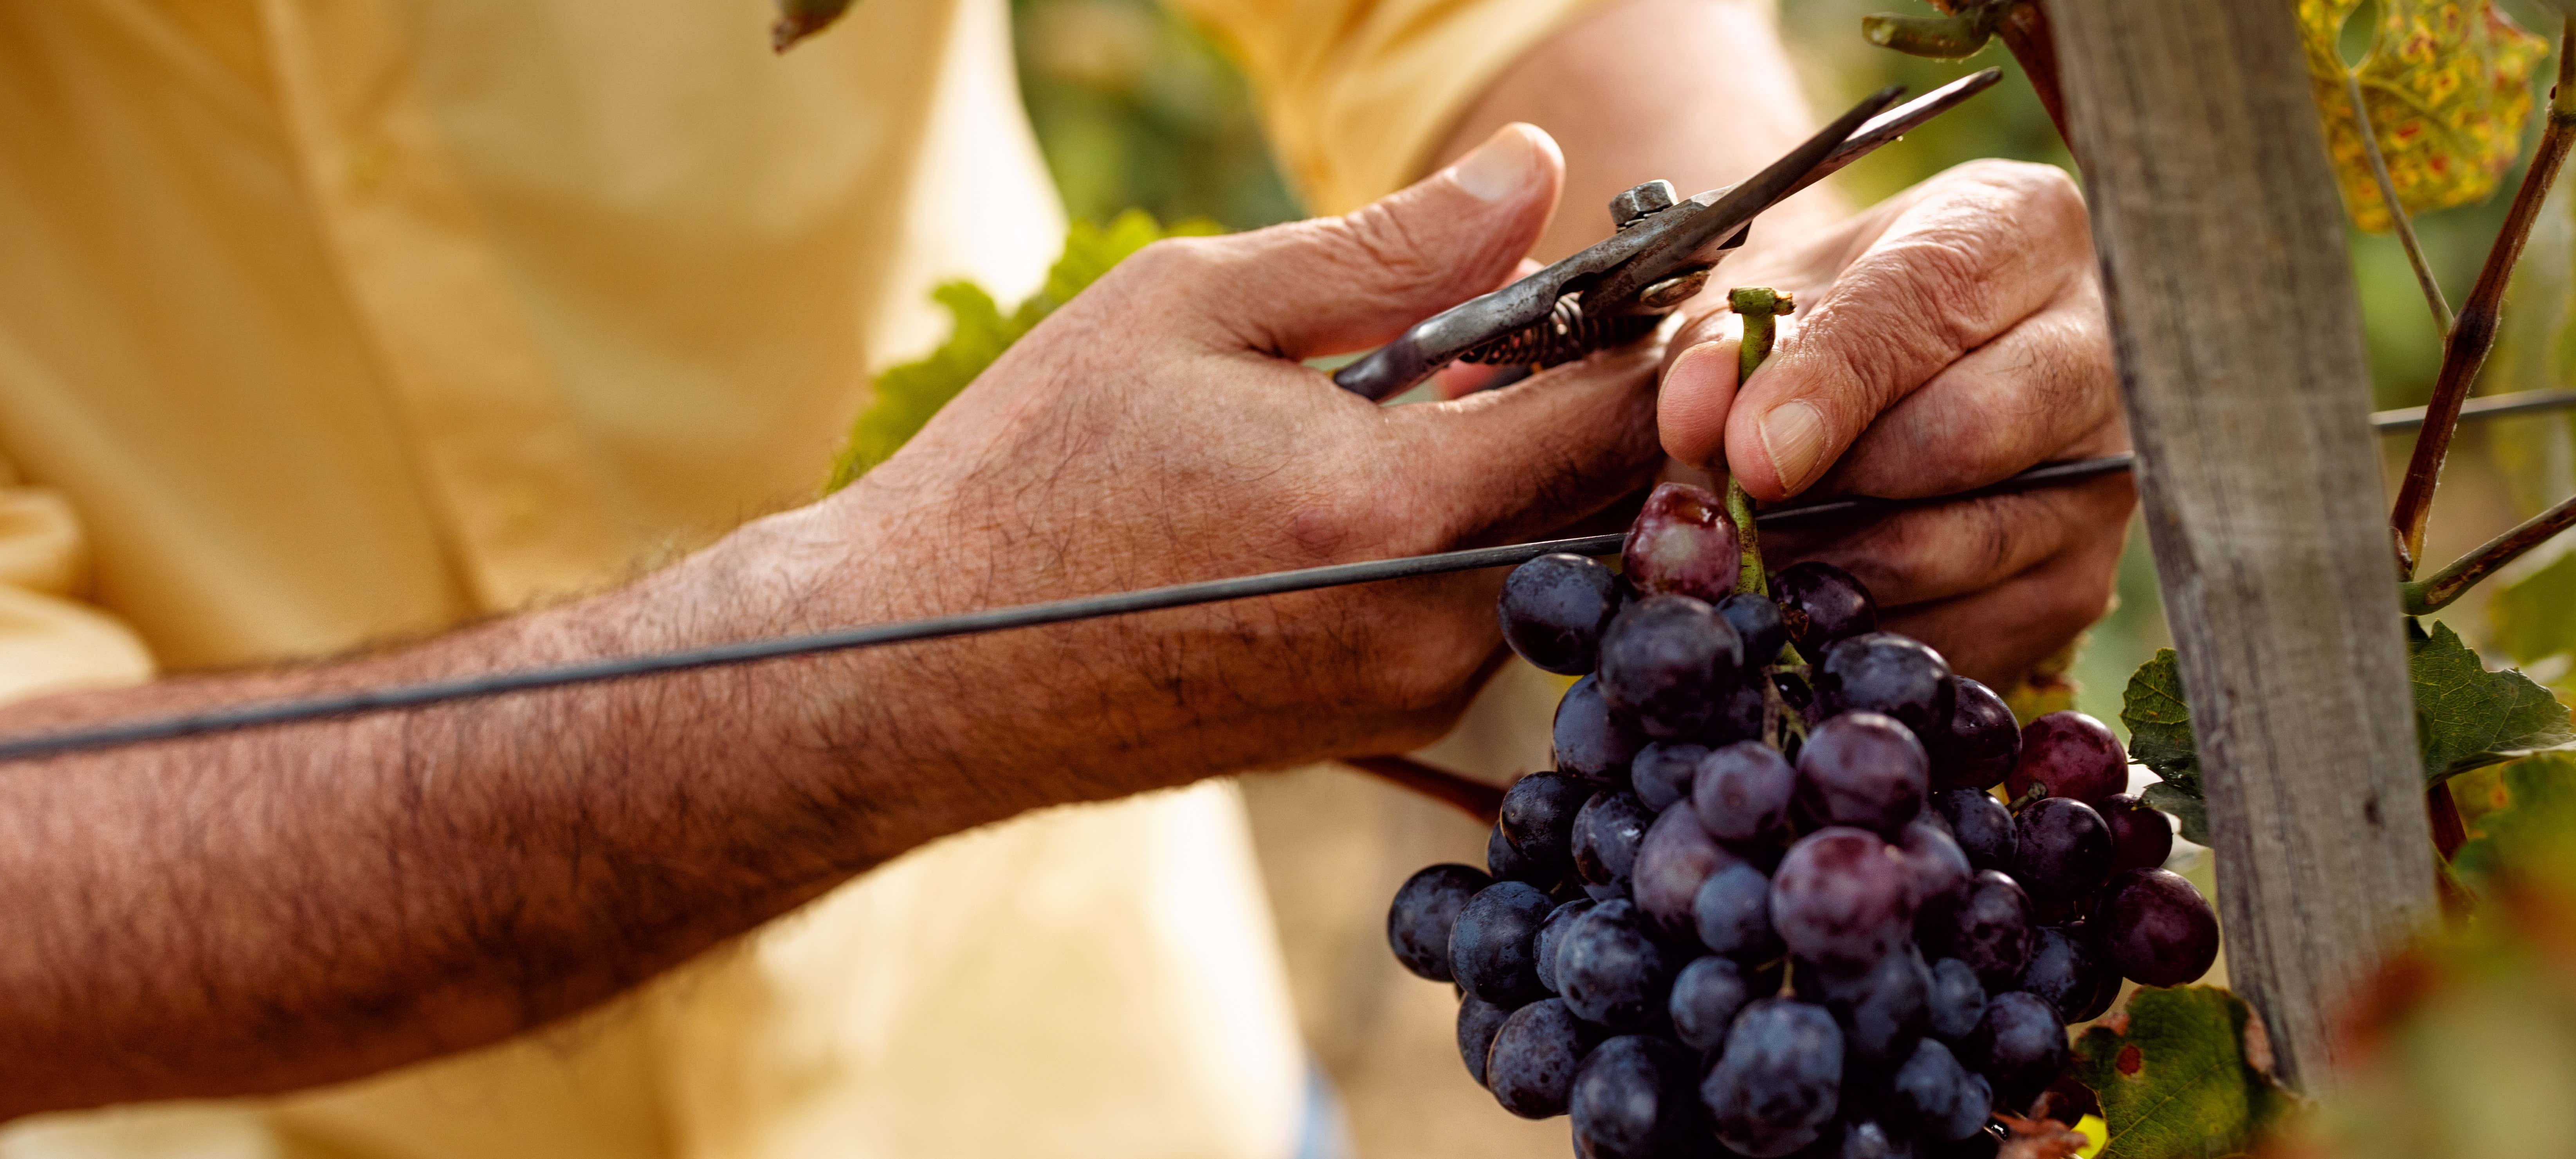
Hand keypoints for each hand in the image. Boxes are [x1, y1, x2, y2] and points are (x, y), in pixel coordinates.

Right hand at [780, 124, 1663, 793]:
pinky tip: (1389, 471)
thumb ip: (1390, 246)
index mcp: (1390, 514)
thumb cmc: (1031, 470)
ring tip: (1453, 386)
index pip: (1621, 418)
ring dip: (1536, 468)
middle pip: (1617, 502)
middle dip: (1610, 400)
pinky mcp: (1381, 728)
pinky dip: (1477, 532)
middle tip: (1555, 314)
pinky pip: (1489, 612)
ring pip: (1556, 560)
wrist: (917, 664)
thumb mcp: (1193, 306)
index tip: (1654, 271)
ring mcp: (1412, 698)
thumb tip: (1531, 175)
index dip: (1658, 333)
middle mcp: (1428, 630)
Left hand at [1653, 160, 2134, 680]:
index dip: (1830, 386)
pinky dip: (1873, 635)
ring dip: (1838, 569)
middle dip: (1835, 486)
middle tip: (1740, 513)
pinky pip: (1972, 632)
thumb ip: (1721, 350)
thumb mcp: (1765, 304)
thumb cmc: (1832, 319)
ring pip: (1969, 545)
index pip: (1928, 303)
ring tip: (1759, 559)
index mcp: (2020, 227)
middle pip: (1969, 433)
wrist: (1903, 379)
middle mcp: (2095, 341)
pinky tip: (1817, 608)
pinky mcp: (2084, 579)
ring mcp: (2105, 469)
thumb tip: (1698, 421)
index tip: (1751, 457)